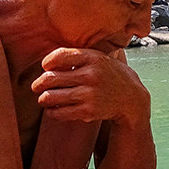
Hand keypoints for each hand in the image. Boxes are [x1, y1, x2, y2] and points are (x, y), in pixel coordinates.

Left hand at [32, 48, 149, 124]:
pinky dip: (52, 112)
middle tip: (36, 86)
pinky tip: (53, 109)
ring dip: (43, 99)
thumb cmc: (111, 76)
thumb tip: (48, 62)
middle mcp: (91, 75)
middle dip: (39, 83)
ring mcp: (90, 94)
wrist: (132, 99)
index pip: (59, 56)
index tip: (46, 67)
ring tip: (43, 99)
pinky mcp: (88, 111)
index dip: (47, 62)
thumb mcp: (100, 59)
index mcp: (93, 58)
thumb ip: (78, 57)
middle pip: (50, 78)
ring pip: (51, 97)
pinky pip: (59, 112)